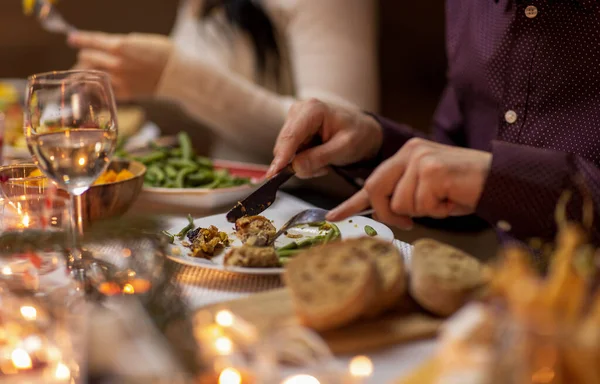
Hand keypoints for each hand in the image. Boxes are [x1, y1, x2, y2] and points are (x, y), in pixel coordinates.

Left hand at [68, 31, 172, 100]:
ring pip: (93, 75)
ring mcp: (120, 79)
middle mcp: (116, 63)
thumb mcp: (140, 40)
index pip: (91, 41)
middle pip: (87, 59)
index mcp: (119, 46)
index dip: (79, 39)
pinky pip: (106, 90)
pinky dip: (101, 88)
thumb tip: (106, 46)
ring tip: (84, 73)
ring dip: (87, 73)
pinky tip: (99, 87)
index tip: (72, 39)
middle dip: (84, 56)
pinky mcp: (126, 93)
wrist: (177, 74)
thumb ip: (121, 43)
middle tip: (84, 57)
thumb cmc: (163, 53)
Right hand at [267, 99, 382, 178]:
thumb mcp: (345, 148)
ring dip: (305, 164)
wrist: (362, 133)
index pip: (291, 136)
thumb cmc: (357, 135)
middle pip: (285, 147)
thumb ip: (320, 157)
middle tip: (324, 167)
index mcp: (312, 110)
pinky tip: (320, 159)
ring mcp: (294, 122)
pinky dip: (304, 162)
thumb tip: (295, 167)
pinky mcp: (293, 133)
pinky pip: (290, 156)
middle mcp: (298, 112)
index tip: (273, 174)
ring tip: (326, 161)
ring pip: (286, 154)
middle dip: (301, 163)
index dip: (281, 156)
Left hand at [326, 138, 491, 227]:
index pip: (373, 180)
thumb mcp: (427, 191)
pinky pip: (422, 206)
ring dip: (424, 211)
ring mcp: (420, 159)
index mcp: (406, 154)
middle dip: (391, 213)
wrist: (501, 180)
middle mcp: (410, 152)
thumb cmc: (464, 188)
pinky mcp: (432, 170)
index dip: (352, 202)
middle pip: (377, 190)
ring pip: (402, 204)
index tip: (334, 216)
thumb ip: (404, 197)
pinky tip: (453, 197)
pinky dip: (438, 210)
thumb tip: (386, 213)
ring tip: (445, 199)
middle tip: (410, 222)